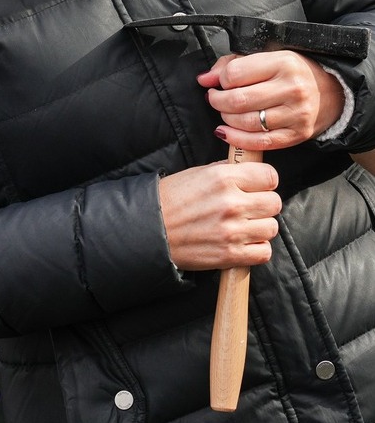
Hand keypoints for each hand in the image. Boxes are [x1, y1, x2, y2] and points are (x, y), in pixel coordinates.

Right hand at [158, 161, 281, 270]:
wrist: (149, 229)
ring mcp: (233, 231)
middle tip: (248, 207)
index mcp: (223, 178)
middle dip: (263, 204)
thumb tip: (249, 167)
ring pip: (272, 227)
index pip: (270, 176)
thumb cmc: (170, 199)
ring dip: (260, 227)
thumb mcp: (196, 174)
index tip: (257, 186)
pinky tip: (241, 242)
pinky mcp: (232, 254)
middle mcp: (231, 203)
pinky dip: (256, 248)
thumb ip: (227, 171)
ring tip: (242, 225)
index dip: (264, 181)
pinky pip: (265, 251)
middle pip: (274, 202)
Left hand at [198, 50, 344, 151]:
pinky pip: (260, 142)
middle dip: (217, 101)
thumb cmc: (294, 72)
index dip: (219, 80)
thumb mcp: (267, 57)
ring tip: (225, 113)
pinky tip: (227, 132)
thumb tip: (205, 79)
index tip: (217, 83)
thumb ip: (232, 64)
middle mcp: (292, 89)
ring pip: (247, 122)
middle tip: (215, 99)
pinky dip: (237, 139)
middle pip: (238, 100)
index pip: (235, 74)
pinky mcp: (298, 134)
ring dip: (226, 119)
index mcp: (283, 63)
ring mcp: (296, 114)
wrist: (334, 92)